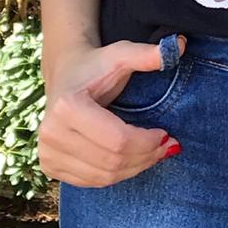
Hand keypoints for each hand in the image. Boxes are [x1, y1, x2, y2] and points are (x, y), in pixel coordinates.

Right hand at [38, 37, 186, 186]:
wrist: (66, 73)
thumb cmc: (97, 65)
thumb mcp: (121, 54)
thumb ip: (149, 54)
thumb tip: (181, 46)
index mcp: (68, 107)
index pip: (117, 141)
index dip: (147, 143)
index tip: (167, 134)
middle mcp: (51, 133)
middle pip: (111, 161)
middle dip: (145, 157)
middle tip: (166, 147)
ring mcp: (47, 153)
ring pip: (103, 177)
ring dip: (134, 168)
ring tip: (153, 153)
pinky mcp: (48, 166)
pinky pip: (91, 182)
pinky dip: (116, 175)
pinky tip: (132, 160)